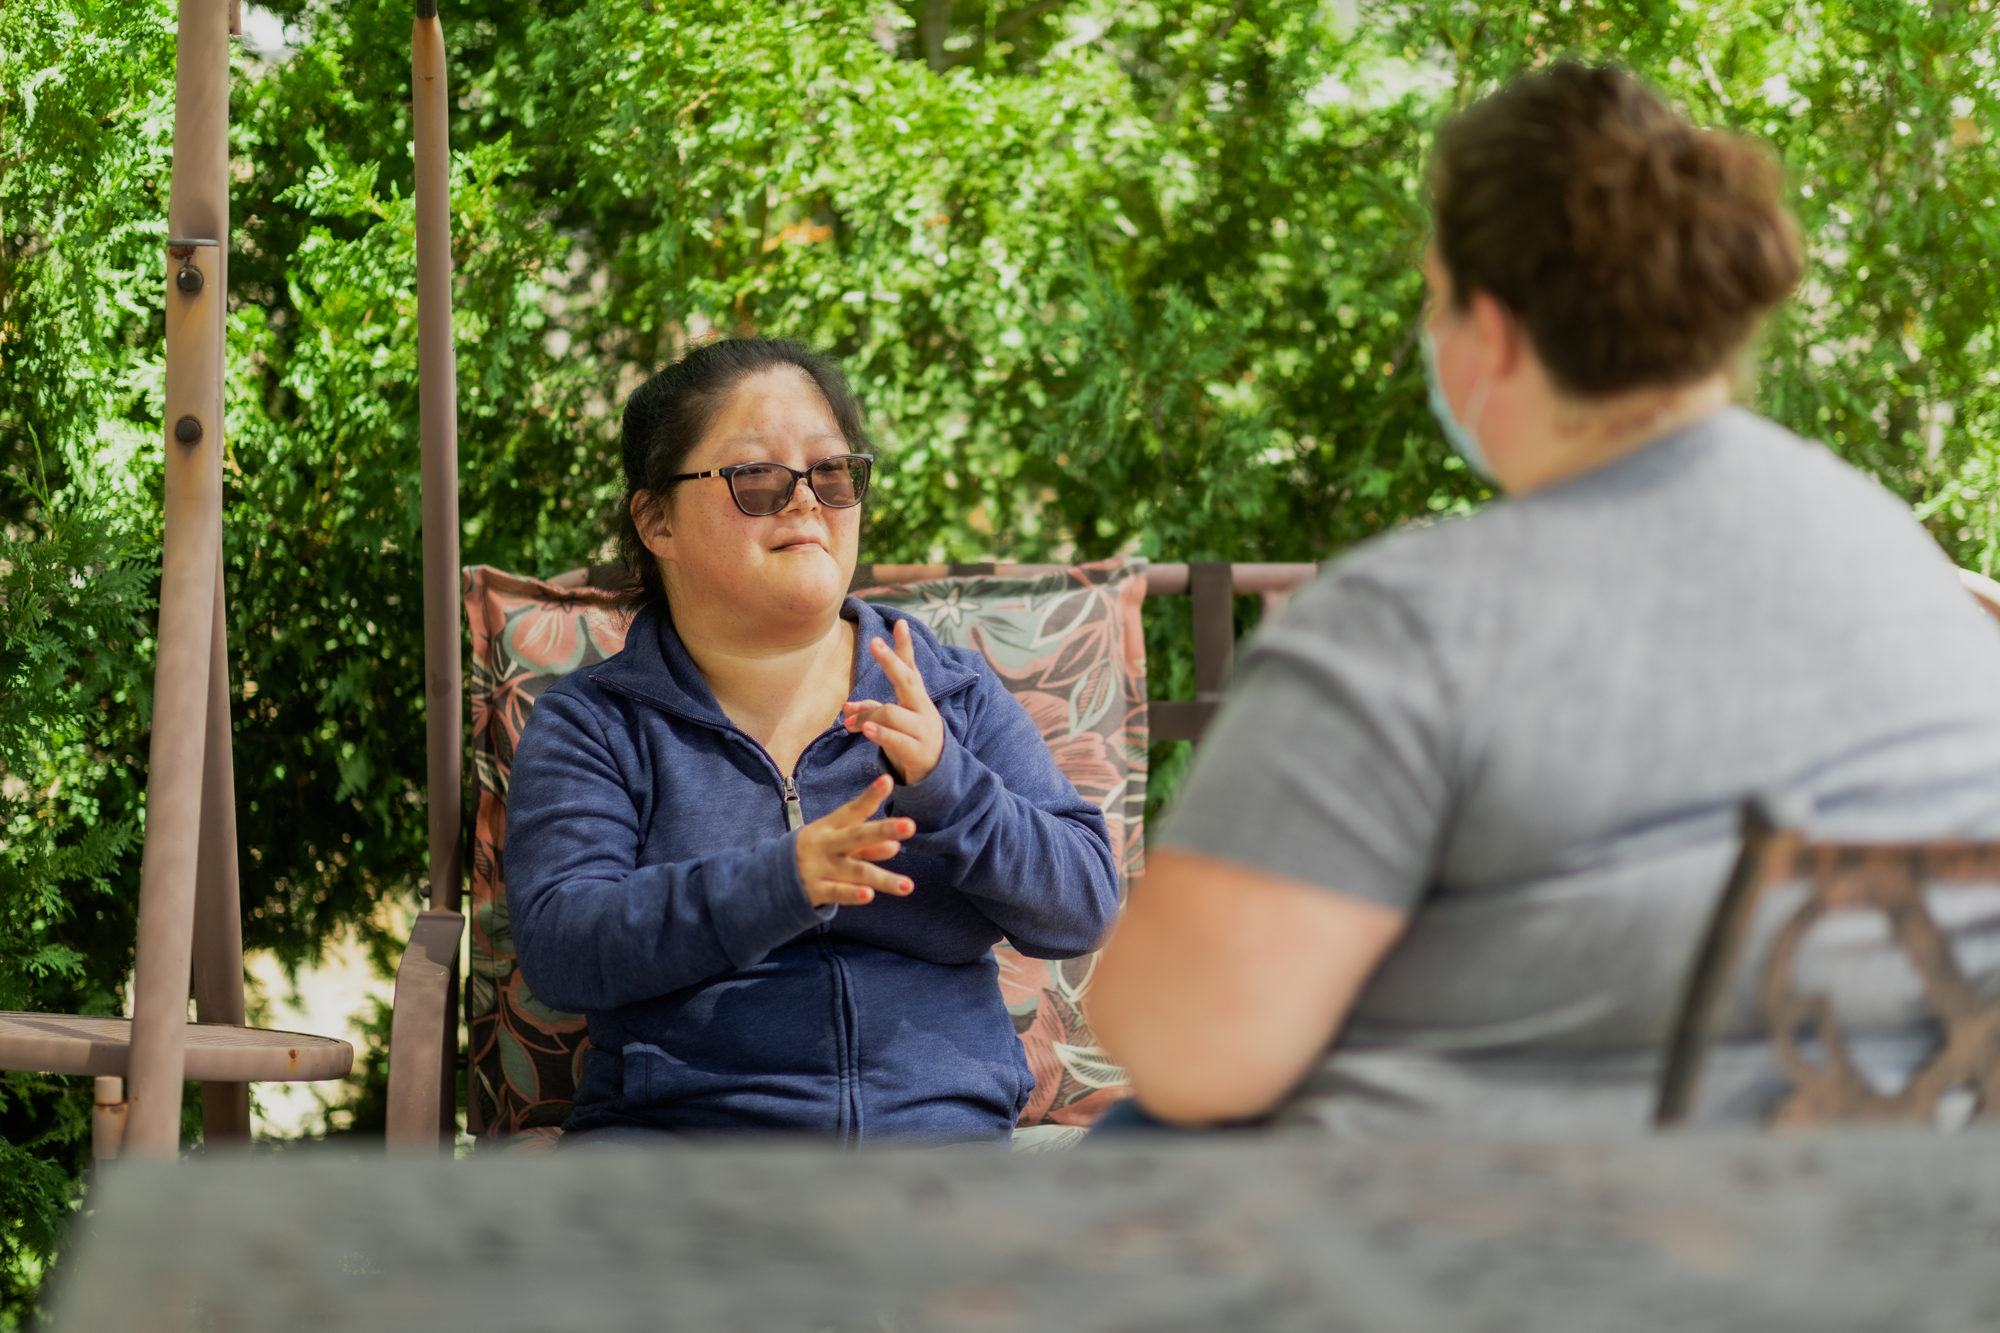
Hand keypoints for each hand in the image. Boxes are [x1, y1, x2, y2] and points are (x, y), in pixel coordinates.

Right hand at [795, 774, 915, 907]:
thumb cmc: (815, 854)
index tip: (888, 780)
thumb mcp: (836, 844)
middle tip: (910, 826)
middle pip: (857, 836)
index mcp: (829, 827)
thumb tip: (895, 846)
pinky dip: (852, 894)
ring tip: (907, 885)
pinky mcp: (815, 890)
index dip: (870, 796)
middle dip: (883, 830)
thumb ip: (865, 846)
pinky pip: (837, 892)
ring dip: (882, 879)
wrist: (773, 878)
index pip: (852, 809)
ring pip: (855, 871)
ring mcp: (820, 868)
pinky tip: (869, 895)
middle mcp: (826, 845)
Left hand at [841, 618, 945, 785]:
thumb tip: (845, 707)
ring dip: (868, 716)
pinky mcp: (917, 752)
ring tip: (850, 724)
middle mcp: (922, 708)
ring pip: (892, 712)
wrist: (937, 774)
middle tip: (875, 643)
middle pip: (907, 680)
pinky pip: (896, 739)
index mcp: (916, 698)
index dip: (905, 646)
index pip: (911, 667)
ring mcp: (922, 729)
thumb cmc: (911, 739)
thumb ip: (871, 711)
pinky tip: (866, 729)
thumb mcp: (894, 723)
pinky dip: (880, 733)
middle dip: (891, 661)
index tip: (900, 623)